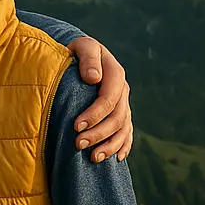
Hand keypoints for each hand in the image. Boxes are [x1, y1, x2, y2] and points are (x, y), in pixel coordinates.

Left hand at [67, 37, 132, 161]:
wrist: (81, 53)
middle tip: (78, 144)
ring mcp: (123, 103)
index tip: (76, 126)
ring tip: (93, 157)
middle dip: (99, 133)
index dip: (95, 114)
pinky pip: (127, 132)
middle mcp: (122, 90)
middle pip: (117, 117)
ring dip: (110, 145)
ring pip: (123, 128)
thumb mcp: (82, 46)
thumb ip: (88, 58)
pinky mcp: (121, 112)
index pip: (109, 99)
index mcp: (115, 74)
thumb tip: (94, 77)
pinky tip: (116, 158)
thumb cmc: (77, 50)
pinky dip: (123, 145)